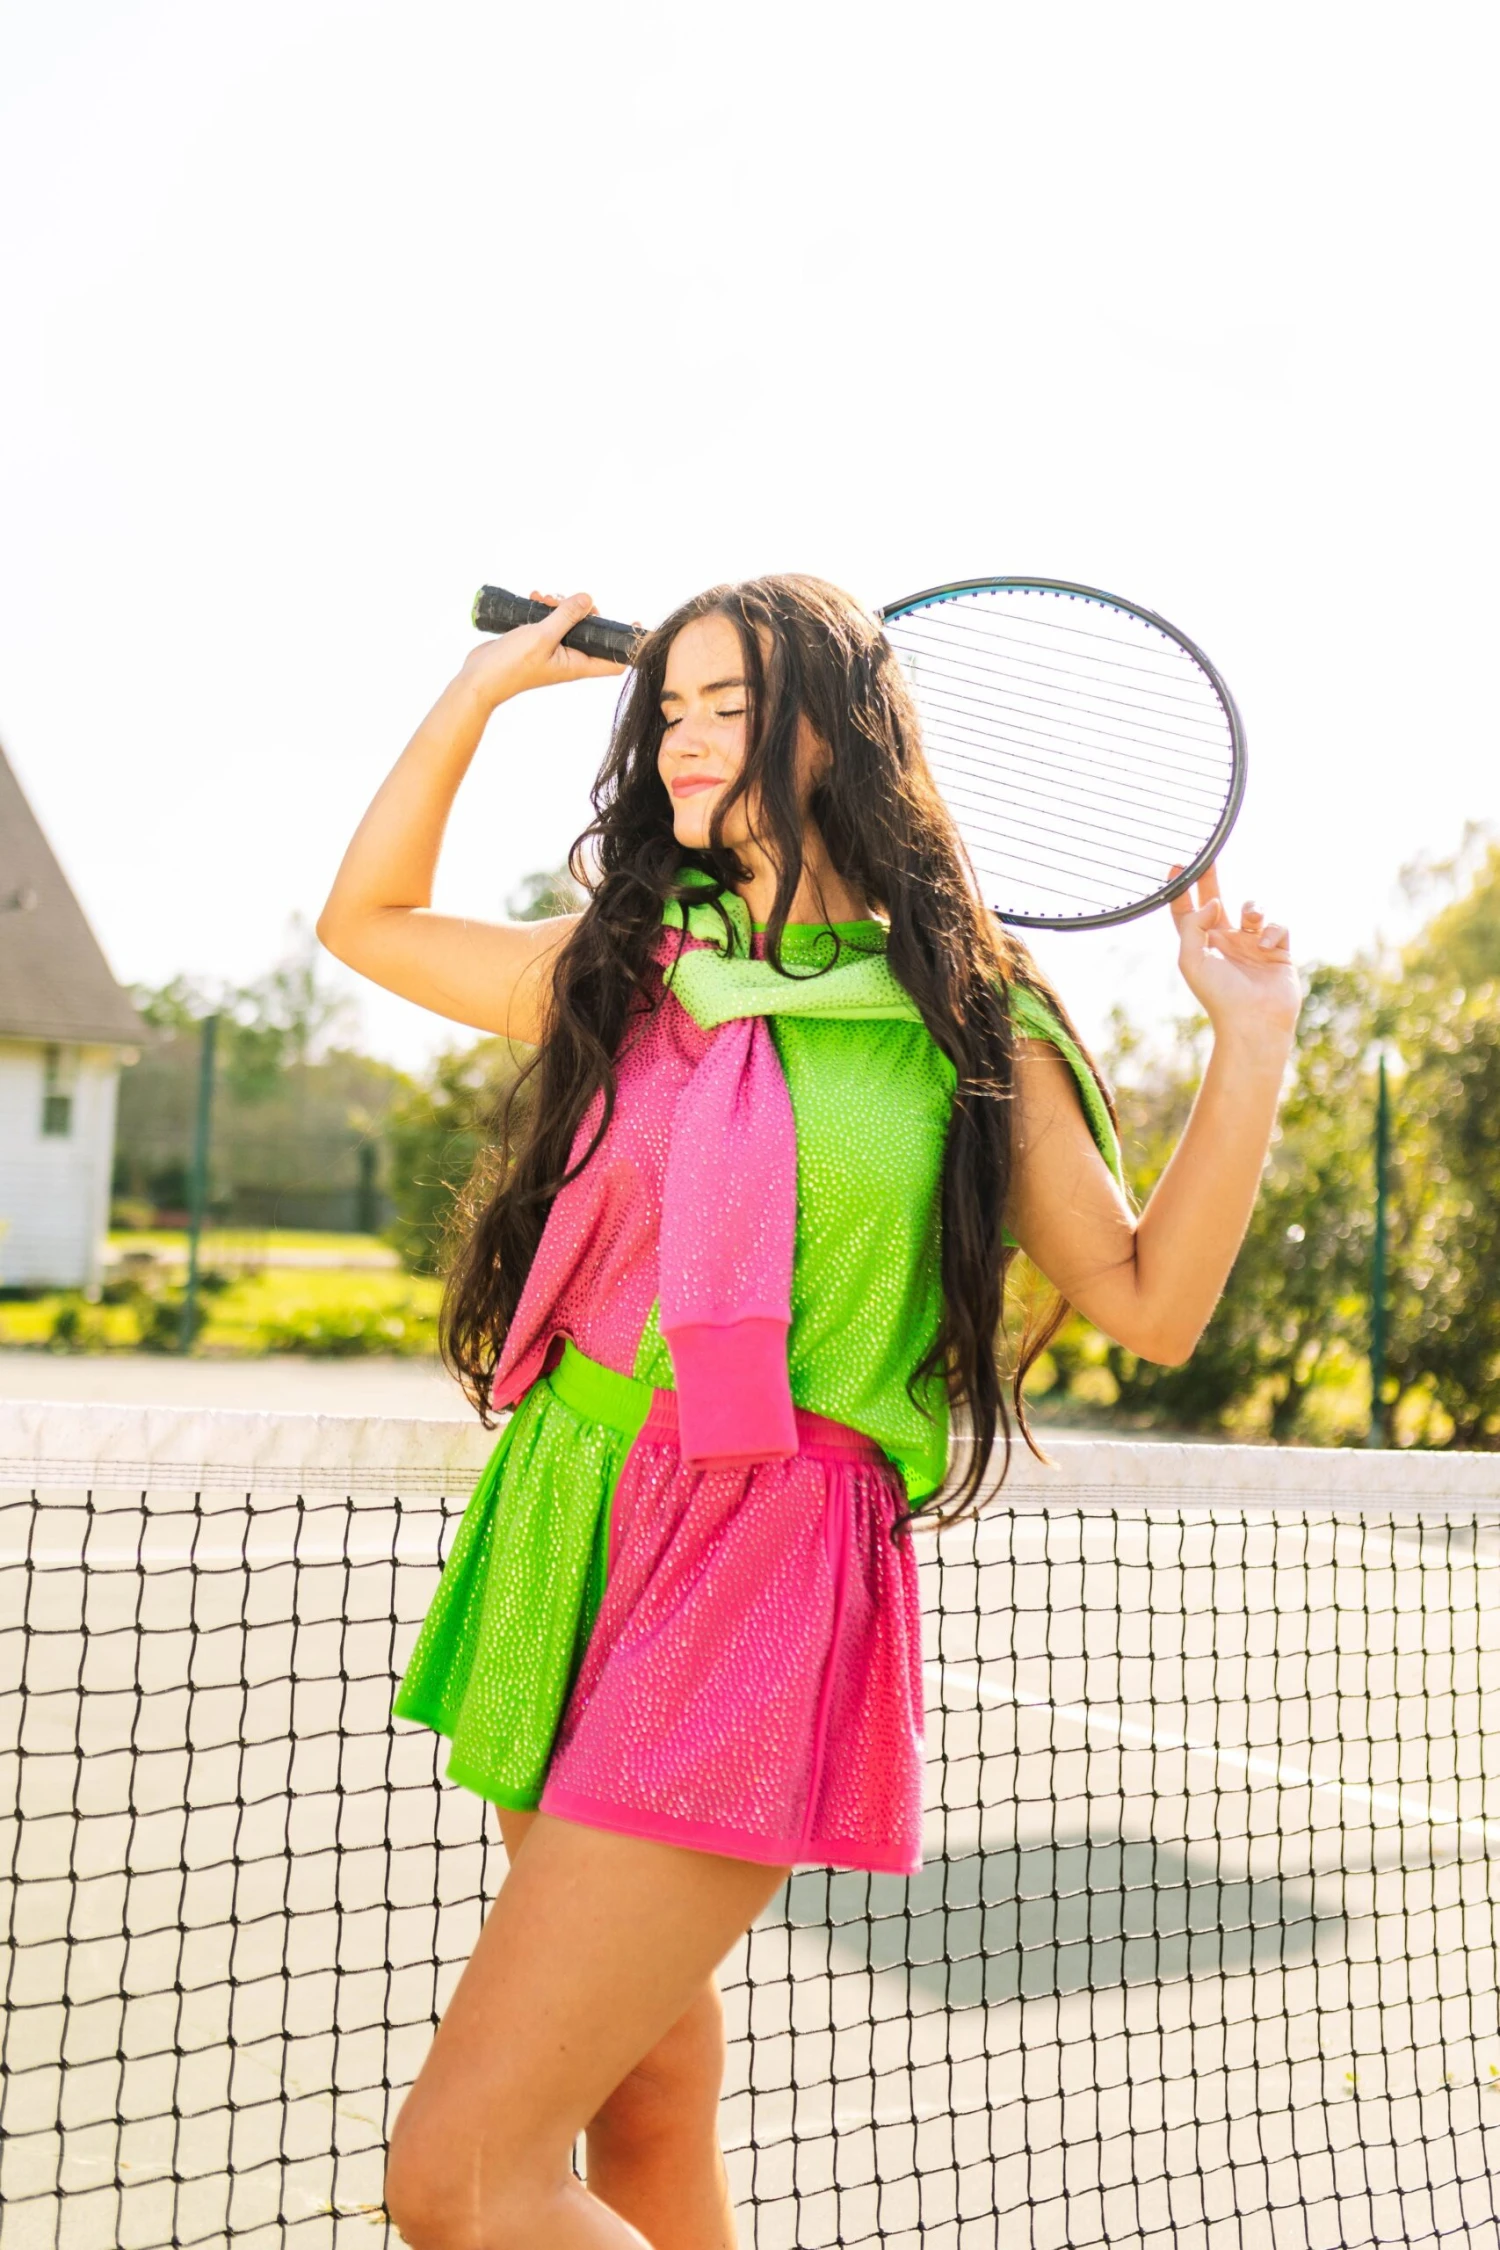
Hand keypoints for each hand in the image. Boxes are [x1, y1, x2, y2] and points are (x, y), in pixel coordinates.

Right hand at [458, 588, 626, 709]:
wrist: (479, 677)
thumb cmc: (512, 665)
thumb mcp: (543, 636)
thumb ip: (567, 617)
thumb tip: (589, 600)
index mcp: (577, 664)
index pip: (615, 661)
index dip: (629, 646)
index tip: (638, 626)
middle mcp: (569, 658)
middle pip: (591, 632)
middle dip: (583, 611)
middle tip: (568, 601)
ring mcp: (553, 650)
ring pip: (568, 622)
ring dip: (559, 606)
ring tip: (544, 598)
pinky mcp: (537, 642)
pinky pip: (550, 621)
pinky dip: (545, 609)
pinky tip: (534, 598)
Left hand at [1168, 863, 1300, 1047]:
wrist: (1254, 1021)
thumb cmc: (1218, 995)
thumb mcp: (1192, 959)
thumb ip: (1193, 925)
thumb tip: (1212, 901)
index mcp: (1202, 946)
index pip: (1186, 913)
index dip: (1180, 891)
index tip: (1175, 867)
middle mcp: (1226, 942)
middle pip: (1216, 902)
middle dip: (1211, 880)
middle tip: (1208, 857)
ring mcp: (1253, 946)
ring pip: (1253, 909)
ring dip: (1254, 907)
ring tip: (1250, 919)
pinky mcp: (1278, 951)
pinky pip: (1278, 926)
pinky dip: (1273, 929)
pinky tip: (1267, 945)